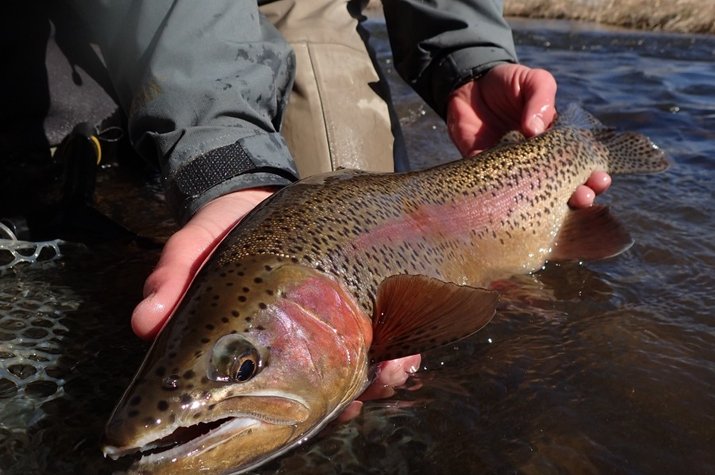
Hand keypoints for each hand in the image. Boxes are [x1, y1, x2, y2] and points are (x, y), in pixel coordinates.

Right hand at [131, 188, 421, 412]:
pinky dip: (395, 342)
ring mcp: (322, 320)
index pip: (273, 391)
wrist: (258, 190)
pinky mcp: (351, 296)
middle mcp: (290, 341)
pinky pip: (378, 328)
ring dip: (381, 374)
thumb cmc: (224, 227)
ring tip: (397, 369)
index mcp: (253, 341)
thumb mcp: (194, 245)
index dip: (301, 411)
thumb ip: (173, 277)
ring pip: (357, 365)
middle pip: (324, 386)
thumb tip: (144, 321)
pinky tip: (407, 348)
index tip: (334, 409)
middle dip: (351, 394)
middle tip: (370, 391)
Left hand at [446, 63, 609, 206]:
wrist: (469, 84)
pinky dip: (502, 197)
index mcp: (556, 142)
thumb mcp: (532, 81)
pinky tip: (510, 201)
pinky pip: (492, 189)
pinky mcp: (482, 169)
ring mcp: (510, 168)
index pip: (579, 164)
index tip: (600, 179)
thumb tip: (535, 129)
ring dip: (542, 205)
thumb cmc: (509, 83)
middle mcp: (535, 161)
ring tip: (555, 206)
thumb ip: (540, 98)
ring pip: (529, 195)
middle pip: (561, 187)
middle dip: (577, 196)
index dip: (593, 175)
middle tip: (584, 198)